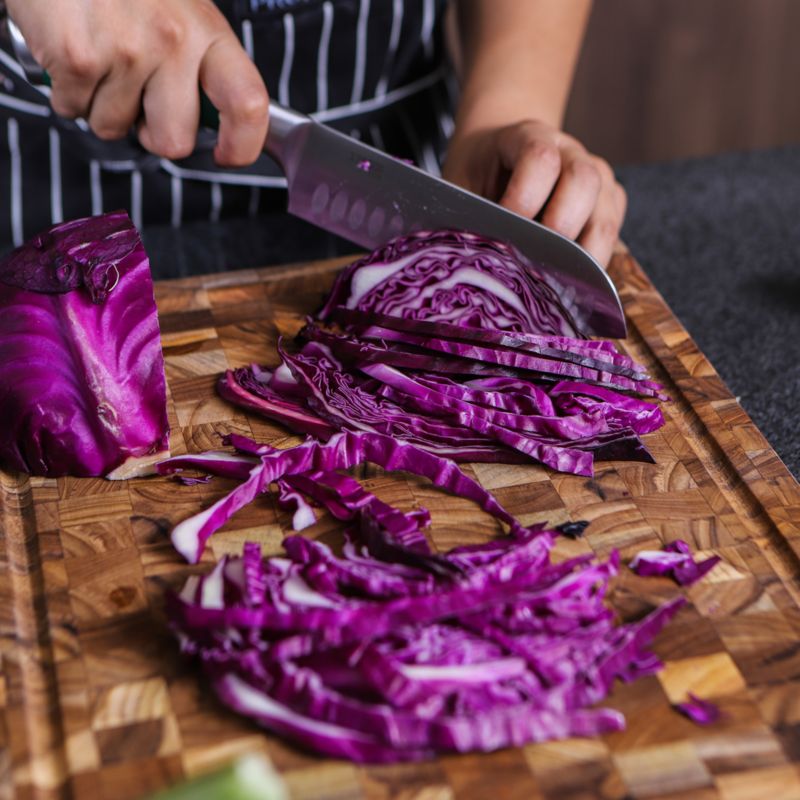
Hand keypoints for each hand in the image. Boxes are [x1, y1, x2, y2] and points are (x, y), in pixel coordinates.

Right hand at [8, 0, 268, 165]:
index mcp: (208, 31)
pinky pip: (73, 110)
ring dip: (101, 105)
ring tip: (97, 57)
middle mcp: (173, 41)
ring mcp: (125, 51)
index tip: (228, 154)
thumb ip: (200, 65)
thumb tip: (211, 121)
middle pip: (174, 141)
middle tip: (138, 100)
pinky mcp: (77, 58)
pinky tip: (72, 51)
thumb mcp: (180, 10)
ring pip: (115, 128)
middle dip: (151, 133)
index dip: (242, 144)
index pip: (247, 104)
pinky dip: (67, 92)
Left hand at [443, 119, 626, 266]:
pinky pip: (612, 234)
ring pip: (606, 213)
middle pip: (585, 181)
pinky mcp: (608, 202)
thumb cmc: (477, 175)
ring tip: (555, 282)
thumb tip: (470, 261)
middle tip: (535, 260)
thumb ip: (465, 215)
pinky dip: (593, 262)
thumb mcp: (460, 186)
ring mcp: (596, 176)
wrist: (498, 153)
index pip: (541, 160)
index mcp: (529, 137)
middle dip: (560, 226)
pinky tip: (568, 280)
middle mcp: (570, 152)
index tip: (502, 230)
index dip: (523, 199)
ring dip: (583, 254)